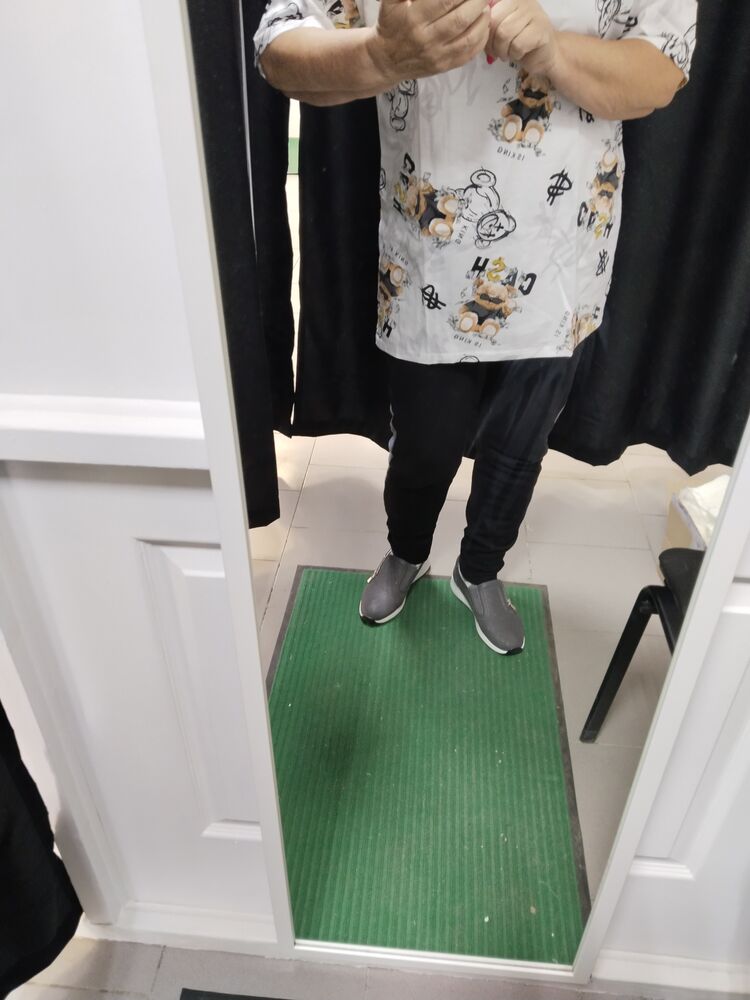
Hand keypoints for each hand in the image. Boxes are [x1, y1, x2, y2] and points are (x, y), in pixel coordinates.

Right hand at [367, 0, 490, 82]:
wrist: (386, 60)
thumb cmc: (391, 24)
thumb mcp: (391, 1)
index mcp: (414, 18)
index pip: (446, 0)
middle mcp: (426, 38)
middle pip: (461, 18)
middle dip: (477, 1)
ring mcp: (437, 55)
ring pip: (469, 37)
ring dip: (483, 19)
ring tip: (484, 6)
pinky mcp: (444, 66)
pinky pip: (469, 54)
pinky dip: (481, 38)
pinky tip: (483, 25)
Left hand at [485, 0, 558, 75]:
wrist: (542, 55)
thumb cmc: (517, 42)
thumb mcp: (498, 29)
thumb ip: (488, 23)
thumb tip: (476, 28)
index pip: (488, 10)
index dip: (484, 30)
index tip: (488, 41)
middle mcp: (522, 0)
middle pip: (495, 21)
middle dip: (492, 42)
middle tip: (496, 52)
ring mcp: (534, 12)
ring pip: (504, 33)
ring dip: (502, 50)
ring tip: (507, 53)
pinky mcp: (541, 29)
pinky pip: (517, 44)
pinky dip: (514, 54)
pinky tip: (518, 54)